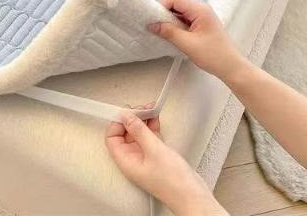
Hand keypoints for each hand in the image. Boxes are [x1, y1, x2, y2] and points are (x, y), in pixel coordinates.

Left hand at [105, 108, 225, 215]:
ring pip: (138, 134)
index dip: (117, 123)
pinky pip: (149, 137)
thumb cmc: (174, 182)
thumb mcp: (154, 149)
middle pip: (125, 134)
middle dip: (132, 119)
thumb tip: (124, 115)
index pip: (112, 138)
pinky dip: (151, 127)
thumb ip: (138, 130)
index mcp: (126, 161)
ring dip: (143, 121)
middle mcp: (133, 160)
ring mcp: (145, 158)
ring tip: (150, 109)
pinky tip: (155, 118)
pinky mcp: (156, 156)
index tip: (127, 112)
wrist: (194, 197)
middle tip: (141, 109)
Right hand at [148, 0, 247, 81]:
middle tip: (157, 27)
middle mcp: (200, 8)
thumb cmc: (213, 55)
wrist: (231, 67)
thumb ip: (168, 32)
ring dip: (170, 20)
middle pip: (176, 3)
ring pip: (179, 11)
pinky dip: (176, 24)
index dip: (161, 6)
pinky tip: (173, 35)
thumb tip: (151, 25)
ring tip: (164, 33)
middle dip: (164, 13)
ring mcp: (201, 15)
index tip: (154, 20)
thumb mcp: (187, 44)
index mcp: (199, 9)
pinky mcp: (201, 23)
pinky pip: (184, 18)